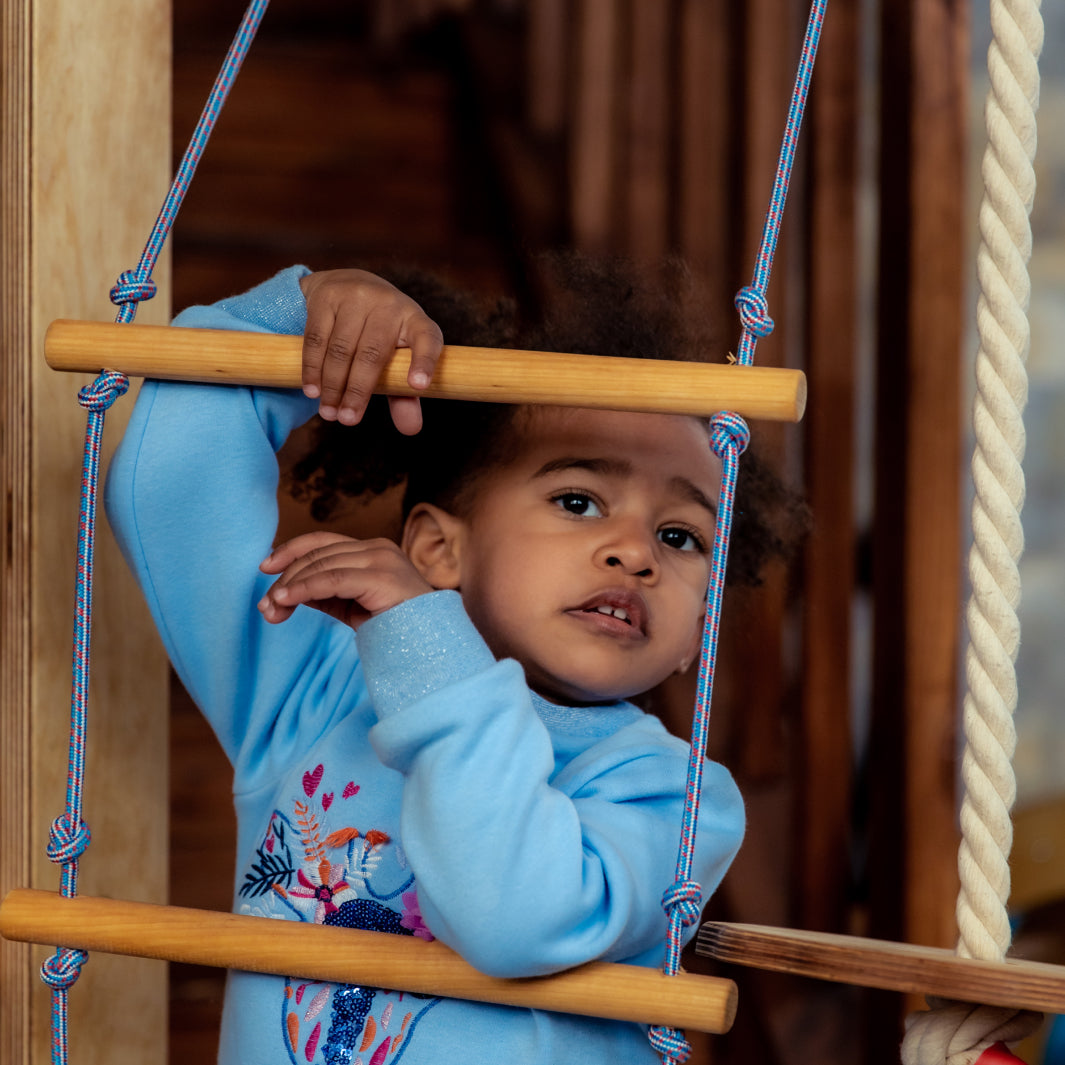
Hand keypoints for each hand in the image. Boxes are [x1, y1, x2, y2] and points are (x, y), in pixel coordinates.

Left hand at [258, 531, 433, 630]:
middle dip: (285, 578)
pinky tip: (285, 601)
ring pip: (321, 565)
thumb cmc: (395, 627)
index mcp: (373, 549)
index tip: (265, 568)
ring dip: (289, 587)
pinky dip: (303, 589)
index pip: (323, 541)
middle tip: (265, 606)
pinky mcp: (380, 577)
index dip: (291, 550)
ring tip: (271, 609)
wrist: (431, 643)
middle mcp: (378, 548)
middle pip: (318, 554)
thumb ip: (324, 593)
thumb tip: (285, 589)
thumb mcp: (351, 606)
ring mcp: (381, 560)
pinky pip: (331, 580)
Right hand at [299, 269, 443, 434]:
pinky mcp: (326, 296)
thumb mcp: (396, 358)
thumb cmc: (379, 334)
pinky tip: (312, 390)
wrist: (346, 282)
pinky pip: (317, 338)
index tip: (418, 386)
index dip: (424, 362)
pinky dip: (313, 368)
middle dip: (358, 391)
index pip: (428, 339)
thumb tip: (411, 429)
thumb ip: (404, 393)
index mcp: (415, 320)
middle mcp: (389, 304)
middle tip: (348, 420)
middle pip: (373, 354)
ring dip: (332, 385)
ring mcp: (356, 296)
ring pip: (341, 348)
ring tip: (328, 412)